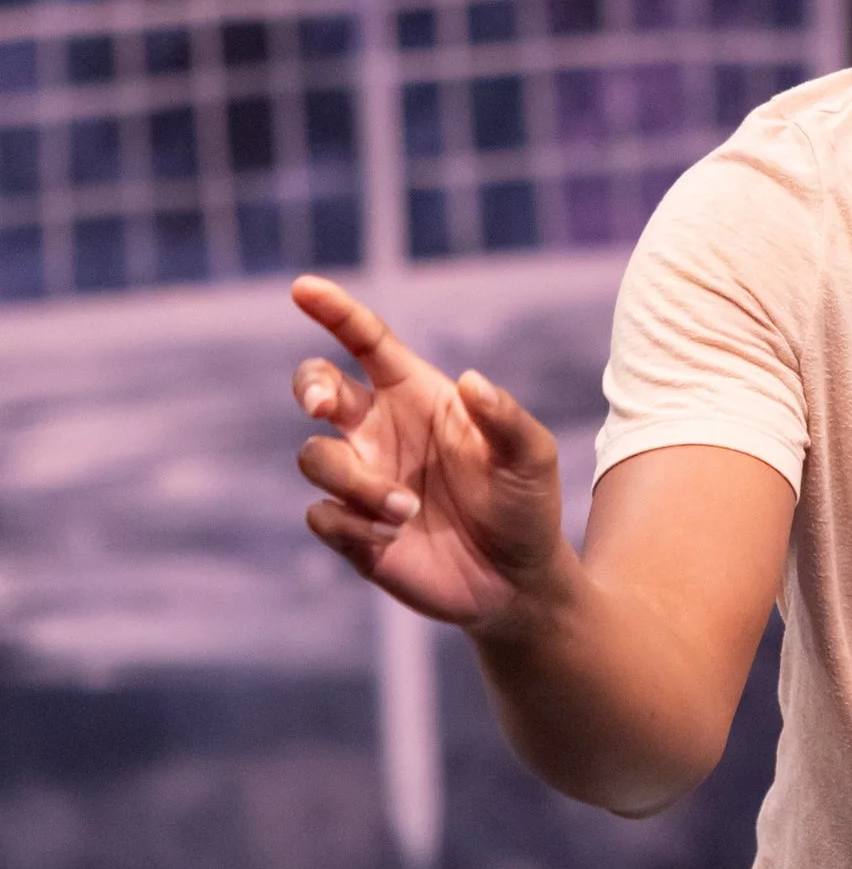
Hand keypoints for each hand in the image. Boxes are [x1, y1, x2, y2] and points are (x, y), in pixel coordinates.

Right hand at [290, 273, 566, 631]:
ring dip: (356, 481)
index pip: (366, 342)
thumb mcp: (531, 455)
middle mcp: (380, 430)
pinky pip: (320, 514)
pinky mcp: (350, 528)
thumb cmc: (525, 503)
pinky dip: (353, 523)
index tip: (303, 288)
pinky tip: (394, 536)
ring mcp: (362, 477)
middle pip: (316, 386)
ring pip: (314, 457)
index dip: (335, 312)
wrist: (516, 580)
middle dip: (310, 387)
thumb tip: (470, 379)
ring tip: (409, 508)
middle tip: (327, 407)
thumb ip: (505, 416)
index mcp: (418, 397)